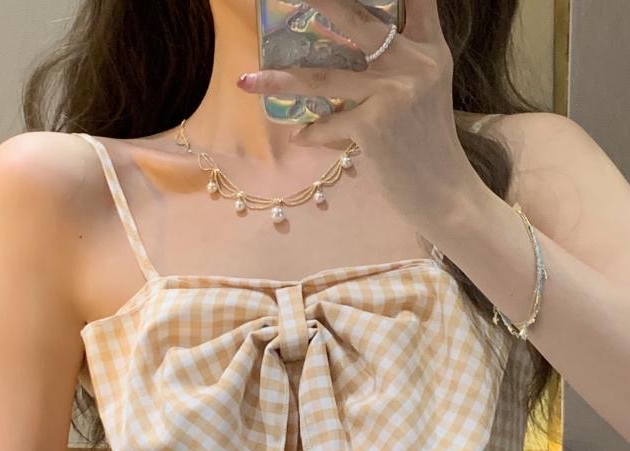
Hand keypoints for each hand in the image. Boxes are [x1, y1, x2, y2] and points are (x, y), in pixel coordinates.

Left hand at [236, 0, 485, 228]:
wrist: (444, 192)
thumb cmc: (427, 144)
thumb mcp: (424, 91)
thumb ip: (398, 62)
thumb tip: (345, 52)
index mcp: (429, 48)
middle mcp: (415, 62)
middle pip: (358, 19)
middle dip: (321, 3)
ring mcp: (394, 92)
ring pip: (324, 77)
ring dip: (280, 81)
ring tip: (245, 81)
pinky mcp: (374, 126)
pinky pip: (327, 124)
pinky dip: (312, 133)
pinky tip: (301, 137)